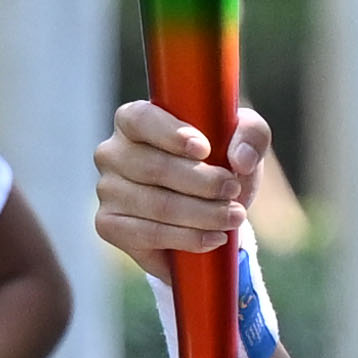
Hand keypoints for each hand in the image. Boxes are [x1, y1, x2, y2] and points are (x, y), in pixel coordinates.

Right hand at [90, 96, 270, 272]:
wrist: (206, 208)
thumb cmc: (219, 161)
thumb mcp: (242, 139)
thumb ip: (251, 134)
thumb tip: (240, 159)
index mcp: (134, 120)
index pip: (141, 119)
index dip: (170, 134)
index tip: (205, 149)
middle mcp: (112, 153)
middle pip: (154, 168)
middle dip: (202, 183)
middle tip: (234, 191)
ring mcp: (107, 190)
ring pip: (156, 205)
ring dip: (202, 215)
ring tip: (234, 217)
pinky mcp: (109, 225)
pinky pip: (148, 235)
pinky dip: (187, 239)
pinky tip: (213, 238)